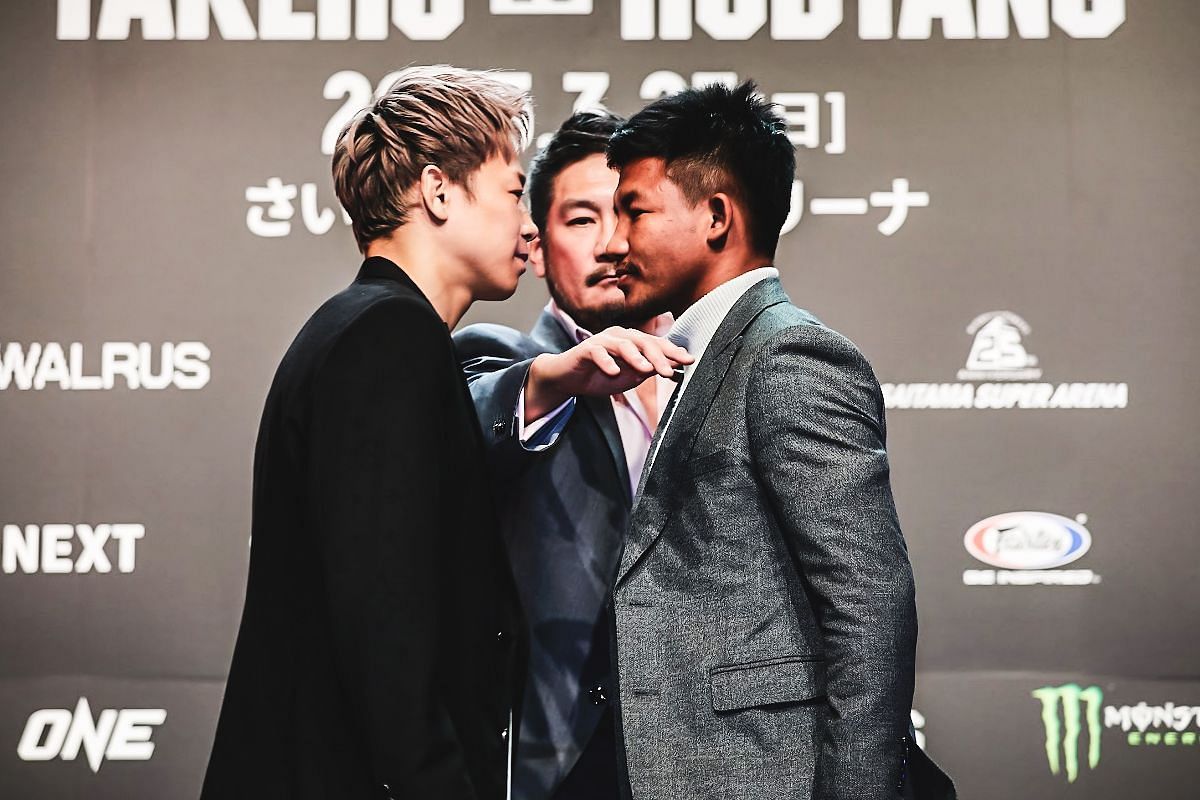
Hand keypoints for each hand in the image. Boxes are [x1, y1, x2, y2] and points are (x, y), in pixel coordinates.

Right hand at [524, 328, 692, 421]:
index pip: (657, 344)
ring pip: (623, 345)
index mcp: (634, 341)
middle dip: (659, 356)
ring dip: (635, 358)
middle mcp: (621, 336)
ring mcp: (603, 340)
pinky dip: (606, 361)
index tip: (689, 361)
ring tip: (646, 370)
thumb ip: (651, 370)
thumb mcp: (631, 376)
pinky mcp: (586, 348)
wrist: (570, 378)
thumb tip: (676, 369)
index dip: (673, 352)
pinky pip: (598, 352)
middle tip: (670, 371)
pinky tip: (613, 372)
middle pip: (644, 342)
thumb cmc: (602, 375)